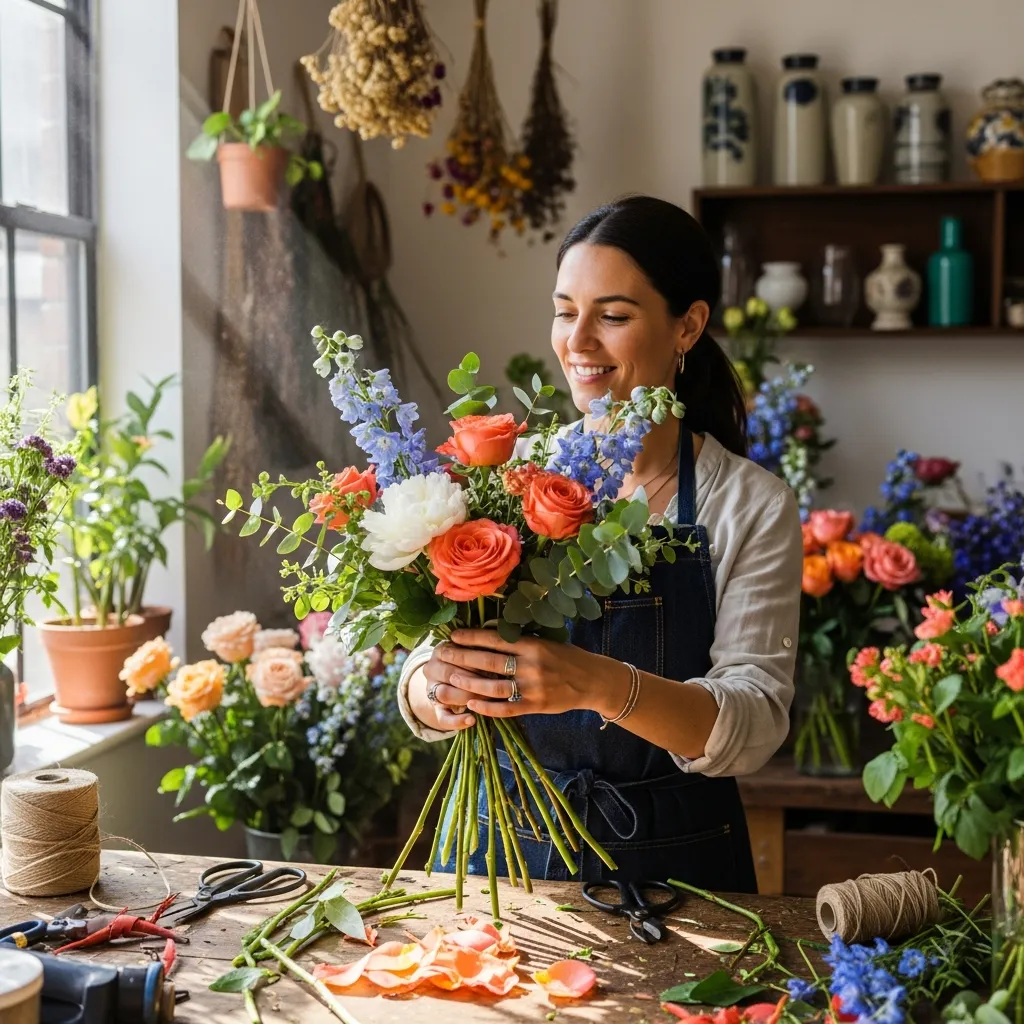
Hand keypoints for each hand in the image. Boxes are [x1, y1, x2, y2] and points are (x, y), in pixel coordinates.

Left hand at [429, 629, 629, 720]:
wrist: (593, 681)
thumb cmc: (567, 657)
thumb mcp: (546, 641)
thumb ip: (521, 640)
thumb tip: (490, 632)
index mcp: (532, 645)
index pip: (495, 639)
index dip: (471, 637)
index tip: (453, 636)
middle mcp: (531, 665)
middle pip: (488, 661)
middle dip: (462, 657)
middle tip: (442, 654)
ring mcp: (532, 688)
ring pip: (492, 687)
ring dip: (468, 683)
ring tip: (450, 678)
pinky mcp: (535, 707)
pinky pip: (505, 709)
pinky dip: (486, 707)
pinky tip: (471, 704)